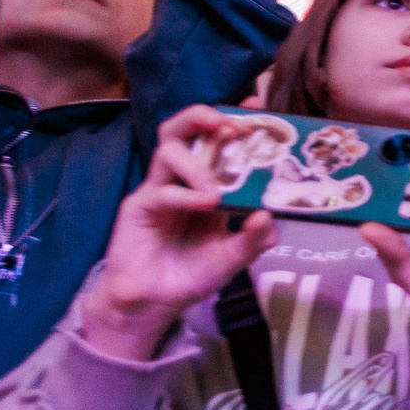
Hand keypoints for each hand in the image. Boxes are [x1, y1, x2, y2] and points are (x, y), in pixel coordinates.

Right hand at [81, 107, 279, 359]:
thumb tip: (270, 215)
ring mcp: (158, 190)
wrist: (154, 304)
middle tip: (228, 122)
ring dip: (198, 164)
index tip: (257, 106)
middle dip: (203, 117)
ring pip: (167, 151)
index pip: (216, 141)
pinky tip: (205, 205)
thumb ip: (254, 239)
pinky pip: (161, 191)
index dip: (233, 120)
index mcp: (208, 184)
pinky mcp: (138, 207)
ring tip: (217, 190)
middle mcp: (182, 180)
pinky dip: (185, 195)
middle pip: (182, 131)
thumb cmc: (191, 274)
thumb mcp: (234, 258)